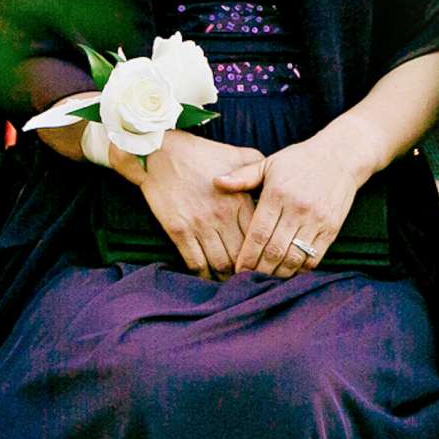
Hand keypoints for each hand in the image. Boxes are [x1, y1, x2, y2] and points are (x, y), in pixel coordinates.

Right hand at [131, 130, 264, 277]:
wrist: (162, 153)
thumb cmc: (203, 154)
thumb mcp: (239, 155)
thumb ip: (260, 169)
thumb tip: (276, 182)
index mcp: (239, 200)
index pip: (258, 236)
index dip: (264, 253)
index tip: (266, 262)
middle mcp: (222, 216)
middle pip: (241, 256)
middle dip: (248, 272)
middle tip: (252, 280)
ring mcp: (199, 225)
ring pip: (220, 264)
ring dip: (227, 278)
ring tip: (233, 284)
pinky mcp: (179, 231)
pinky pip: (195, 263)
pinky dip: (204, 276)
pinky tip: (209, 279)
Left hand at [228, 130, 364, 276]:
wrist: (341, 156)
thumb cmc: (299, 161)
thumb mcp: (269, 163)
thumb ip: (243, 176)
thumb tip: (216, 182)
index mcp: (278, 194)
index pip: (259, 233)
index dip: (247, 255)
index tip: (238, 269)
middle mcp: (297, 209)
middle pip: (274, 250)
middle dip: (259, 270)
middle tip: (248, 281)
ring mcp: (316, 220)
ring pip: (294, 257)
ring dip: (278, 273)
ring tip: (266, 280)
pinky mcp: (331, 229)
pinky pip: (314, 257)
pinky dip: (300, 269)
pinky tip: (288, 272)